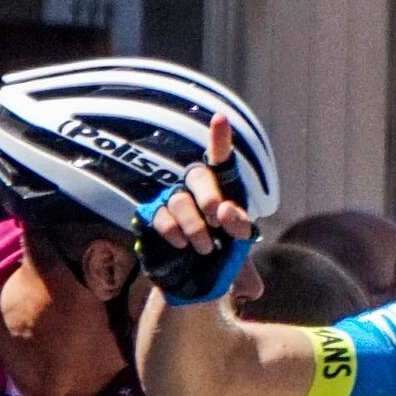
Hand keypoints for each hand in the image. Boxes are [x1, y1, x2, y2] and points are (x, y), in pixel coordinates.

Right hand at [142, 108, 262, 287]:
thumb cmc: (225, 250)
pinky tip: (182, 245)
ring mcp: (172, 199)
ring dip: (195, 226)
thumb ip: (240, 226)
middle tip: (218, 219)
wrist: (200, 276)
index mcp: (221, 186)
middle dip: (210, 197)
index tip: (220, 118)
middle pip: (198, 177)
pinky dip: (174, 232)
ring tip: (207, 248)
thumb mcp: (240, 240)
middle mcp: (194, 187)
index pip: (219, 158)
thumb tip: (225, 213)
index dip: (219, 138)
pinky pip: (161, 217)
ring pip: (179, 200)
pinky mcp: (154, 216)